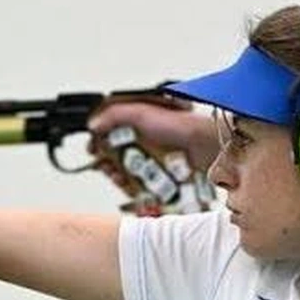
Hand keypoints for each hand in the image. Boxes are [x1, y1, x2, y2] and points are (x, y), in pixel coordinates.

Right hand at [87, 97, 219, 193]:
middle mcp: (144, 140)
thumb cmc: (180, 125)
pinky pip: (140, 185)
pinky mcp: (159, 176)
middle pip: (115, 154)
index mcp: (137, 122)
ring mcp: (151, 159)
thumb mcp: (142, 112)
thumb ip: (114, 115)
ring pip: (126, 172)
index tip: (93, 149)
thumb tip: (93, 125)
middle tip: (106, 167)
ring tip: (119, 178)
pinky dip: (133, 187)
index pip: (110, 131)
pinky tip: (131, 187)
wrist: (206, 146)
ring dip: (118, 176)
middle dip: (106, 162)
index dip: (99, 141)